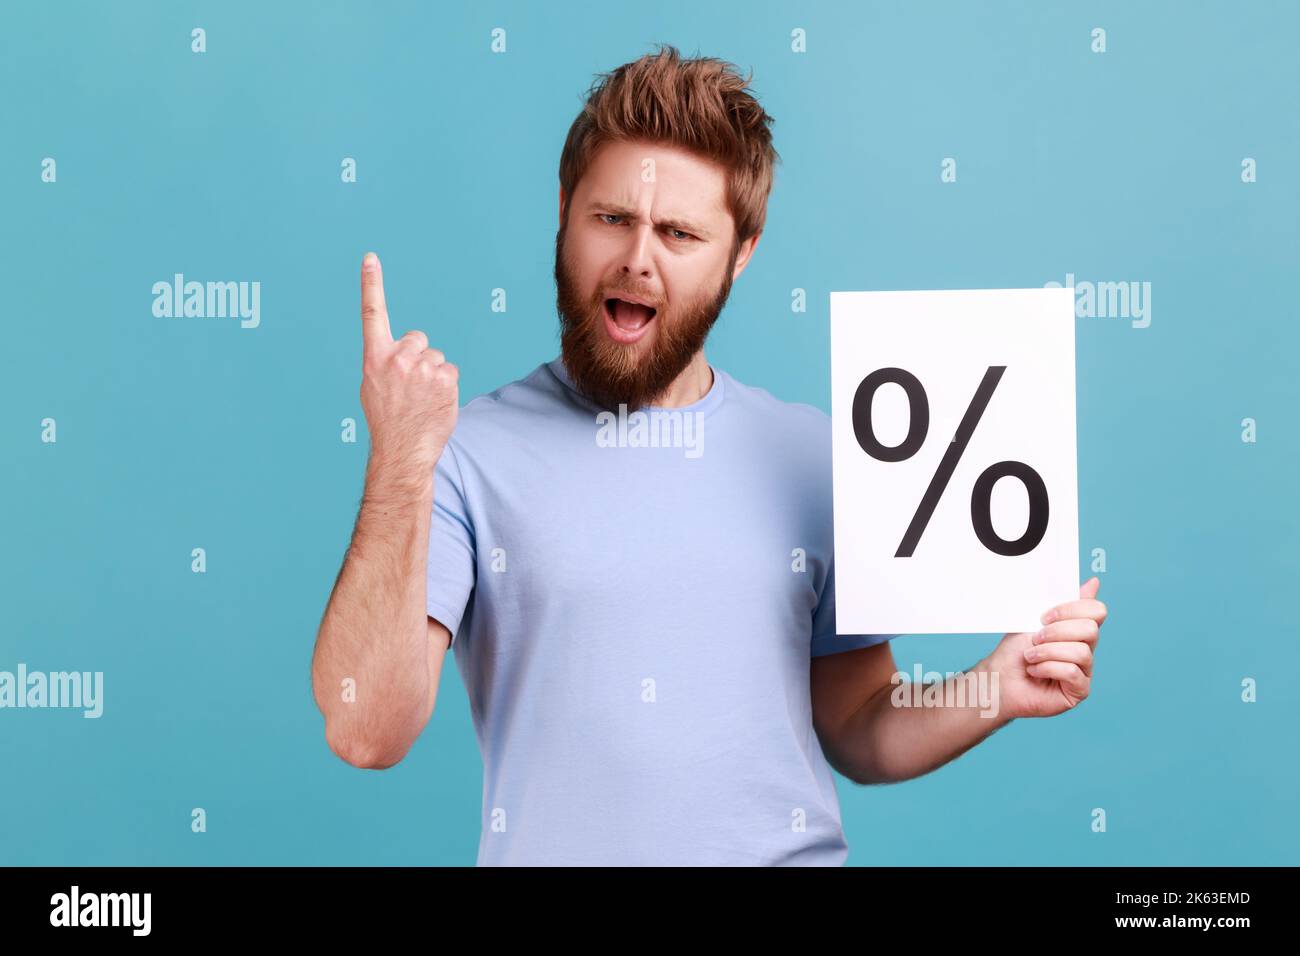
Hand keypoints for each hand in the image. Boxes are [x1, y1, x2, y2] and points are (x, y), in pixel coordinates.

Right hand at [358, 252, 458, 469]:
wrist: (402, 450)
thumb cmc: (387, 420)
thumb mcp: (373, 386)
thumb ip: (385, 363)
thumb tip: (401, 354)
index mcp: (374, 357)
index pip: (372, 314)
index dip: (372, 284)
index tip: (370, 259)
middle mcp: (397, 358)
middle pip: (418, 339)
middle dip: (419, 356)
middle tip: (411, 385)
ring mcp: (423, 367)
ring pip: (436, 358)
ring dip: (433, 374)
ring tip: (422, 399)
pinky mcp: (445, 378)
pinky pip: (450, 372)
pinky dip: (446, 386)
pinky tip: (435, 403)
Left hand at [983, 577, 1106, 718]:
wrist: (998, 676)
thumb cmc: (1014, 650)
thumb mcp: (1035, 619)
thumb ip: (1063, 601)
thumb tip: (1094, 582)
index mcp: (1078, 629)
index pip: (1097, 611)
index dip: (1072, 609)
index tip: (1044, 616)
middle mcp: (1086, 648)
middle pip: (1091, 630)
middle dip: (1057, 632)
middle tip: (1035, 638)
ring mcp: (1085, 670)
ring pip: (1081, 652)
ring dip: (1048, 652)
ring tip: (1030, 656)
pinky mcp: (1079, 690)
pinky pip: (1072, 672)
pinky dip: (1047, 668)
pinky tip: (1035, 671)